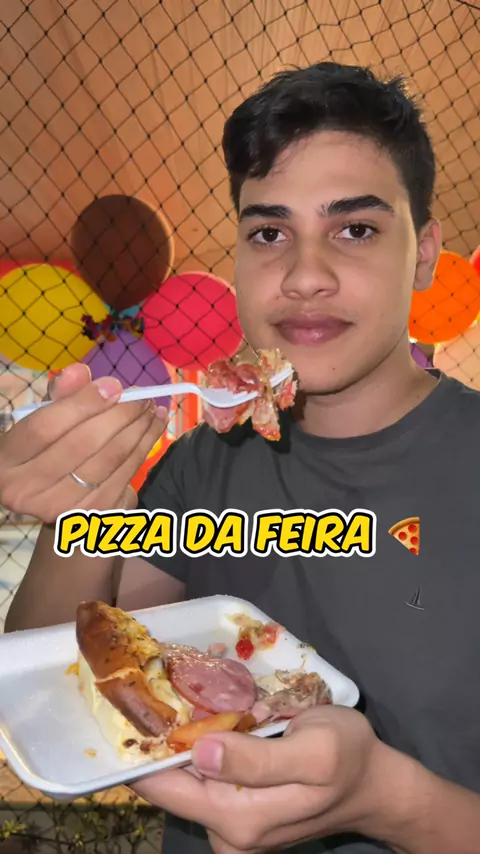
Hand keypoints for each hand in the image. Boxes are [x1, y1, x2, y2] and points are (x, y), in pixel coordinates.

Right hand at [0, 363, 167, 522]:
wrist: (49, 497)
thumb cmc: (44, 449)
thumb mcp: (41, 419)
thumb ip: (59, 395)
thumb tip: (80, 373)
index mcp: (6, 461)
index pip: (44, 428)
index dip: (82, 404)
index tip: (115, 386)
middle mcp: (25, 491)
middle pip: (82, 444)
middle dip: (120, 415)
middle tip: (143, 396)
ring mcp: (59, 508)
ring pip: (109, 462)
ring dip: (138, 430)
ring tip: (152, 409)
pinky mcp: (90, 517)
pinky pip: (124, 477)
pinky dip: (144, 449)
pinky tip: (153, 429)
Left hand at [132, 706, 405, 853]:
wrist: (378, 786)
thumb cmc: (350, 758)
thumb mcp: (315, 751)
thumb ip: (257, 760)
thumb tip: (200, 754)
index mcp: (240, 818)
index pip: (166, 788)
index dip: (139, 749)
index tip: (125, 706)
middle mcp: (228, 833)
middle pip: (172, 784)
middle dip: (160, 739)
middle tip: (149, 688)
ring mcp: (233, 829)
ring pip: (188, 781)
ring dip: (180, 741)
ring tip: (174, 695)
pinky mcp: (241, 817)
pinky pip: (206, 781)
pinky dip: (201, 750)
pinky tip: (206, 719)